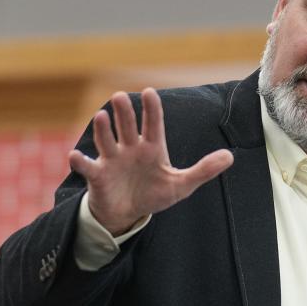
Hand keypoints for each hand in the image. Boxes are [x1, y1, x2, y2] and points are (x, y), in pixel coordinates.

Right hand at [68, 88, 233, 235]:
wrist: (129, 213)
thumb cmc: (154, 194)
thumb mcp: (182, 184)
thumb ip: (204, 170)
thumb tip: (230, 156)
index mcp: (152, 148)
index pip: (153, 124)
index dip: (152, 109)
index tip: (149, 91)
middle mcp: (130, 149)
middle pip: (127, 127)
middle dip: (124, 113)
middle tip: (120, 96)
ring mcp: (112, 160)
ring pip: (107, 141)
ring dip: (103, 130)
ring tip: (100, 116)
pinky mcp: (98, 176)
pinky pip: (88, 167)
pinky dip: (81, 161)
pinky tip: (76, 155)